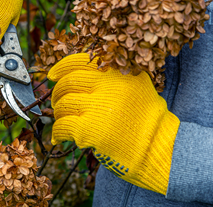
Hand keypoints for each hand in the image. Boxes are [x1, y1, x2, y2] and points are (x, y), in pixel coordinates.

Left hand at [48, 53, 180, 193]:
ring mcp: (98, 107)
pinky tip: (58, 138)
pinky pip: (62, 125)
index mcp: (118, 73)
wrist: (160, 150)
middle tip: (56, 101)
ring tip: (64, 120)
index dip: (62, 67)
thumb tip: (76, 73)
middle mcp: (108, 86)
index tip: (53, 74)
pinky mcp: (90, 129)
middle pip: (68, 82)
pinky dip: (57, 132)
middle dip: (57, 92)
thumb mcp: (137, 87)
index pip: (81, 61)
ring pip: (63, 103)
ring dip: (59, 113)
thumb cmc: (148, 122)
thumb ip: (112, 77)